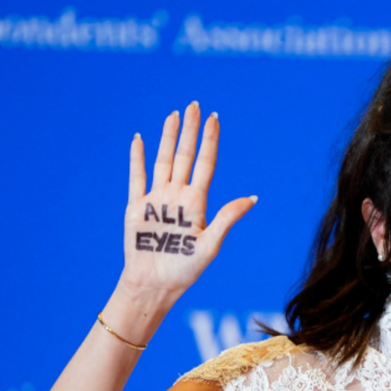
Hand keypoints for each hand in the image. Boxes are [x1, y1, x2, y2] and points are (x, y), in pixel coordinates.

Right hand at [119, 102, 255, 301]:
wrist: (155, 285)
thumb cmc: (185, 270)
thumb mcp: (211, 244)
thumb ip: (228, 217)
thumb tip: (253, 197)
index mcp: (197, 203)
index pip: (206, 164)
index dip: (209, 141)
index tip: (214, 119)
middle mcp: (178, 196)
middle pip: (185, 155)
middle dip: (190, 130)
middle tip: (195, 105)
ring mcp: (157, 199)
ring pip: (164, 160)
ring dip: (168, 137)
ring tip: (174, 114)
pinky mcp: (136, 207)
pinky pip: (137, 177)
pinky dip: (138, 158)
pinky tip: (140, 139)